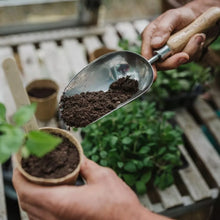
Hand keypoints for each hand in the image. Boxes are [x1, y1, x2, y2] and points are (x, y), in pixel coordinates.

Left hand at [13, 156, 169, 219]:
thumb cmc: (118, 205)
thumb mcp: (102, 176)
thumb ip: (85, 164)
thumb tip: (76, 157)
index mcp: (62, 202)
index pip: (27, 190)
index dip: (19, 174)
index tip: (20, 162)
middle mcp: (55, 218)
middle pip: (25, 200)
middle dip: (21, 181)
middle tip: (26, 165)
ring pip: (30, 210)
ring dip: (28, 192)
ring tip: (34, 176)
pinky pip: (40, 217)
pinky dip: (37, 202)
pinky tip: (46, 192)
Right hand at [141, 5, 206, 78]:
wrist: (197, 17)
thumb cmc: (181, 16)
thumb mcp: (172, 16)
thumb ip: (163, 29)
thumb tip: (155, 44)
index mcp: (149, 38)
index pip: (146, 55)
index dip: (150, 67)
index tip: (154, 75)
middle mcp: (156, 49)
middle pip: (160, 64)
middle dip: (173, 61)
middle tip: (185, 55)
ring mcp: (168, 55)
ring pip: (175, 63)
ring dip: (189, 51)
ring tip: (197, 37)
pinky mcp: (179, 57)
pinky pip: (187, 60)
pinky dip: (194, 50)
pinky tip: (197, 39)